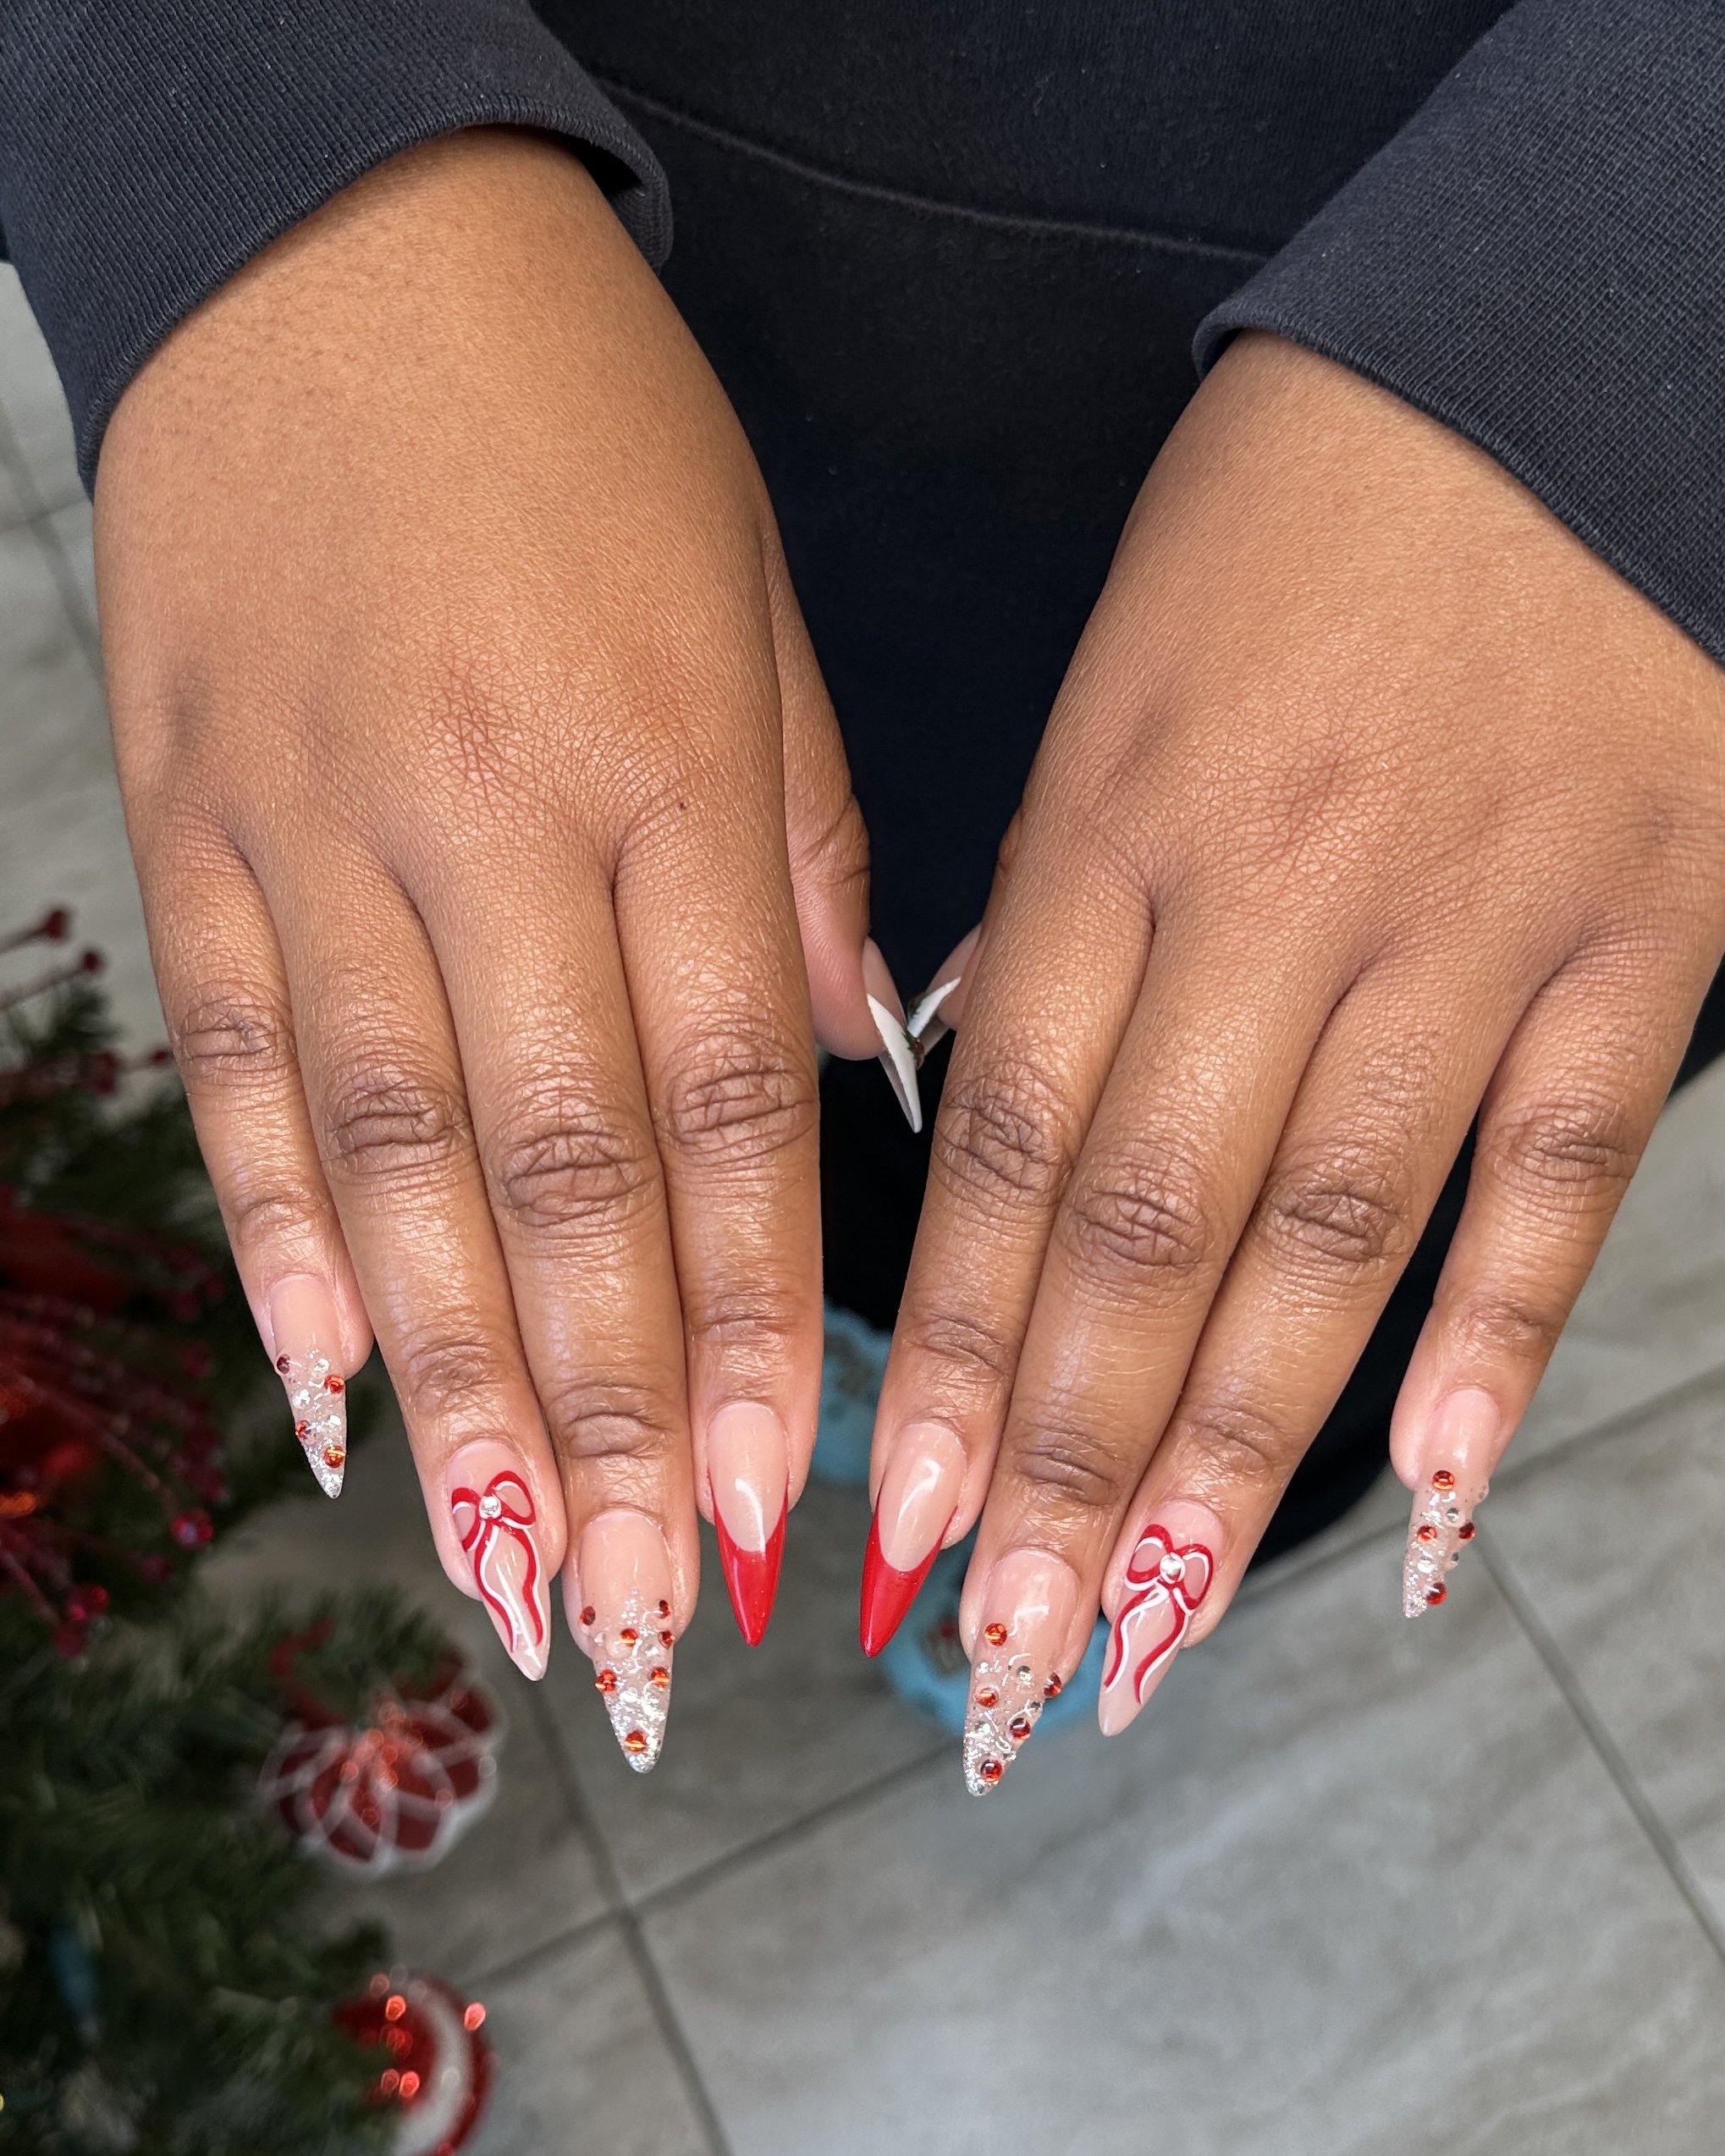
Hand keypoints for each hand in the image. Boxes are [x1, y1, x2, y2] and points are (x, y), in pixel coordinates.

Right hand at [97, 130, 907, 1749]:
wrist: (338, 236)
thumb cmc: (591, 425)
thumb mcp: (753, 601)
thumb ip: (804, 842)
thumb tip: (850, 1061)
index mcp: (663, 763)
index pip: (726, 1105)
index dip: (753, 1320)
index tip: (783, 1500)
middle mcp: (488, 818)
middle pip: (556, 1175)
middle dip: (608, 1420)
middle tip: (642, 1617)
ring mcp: (317, 826)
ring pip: (384, 1159)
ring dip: (447, 1386)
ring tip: (497, 1570)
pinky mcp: (191, 815)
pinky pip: (231, 1061)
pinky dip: (268, 1236)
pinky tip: (321, 1386)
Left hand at [865, 333, 1724, 1785]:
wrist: (1561, 349)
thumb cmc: (1305, 511)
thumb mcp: (1121, 679)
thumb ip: (1056, 903)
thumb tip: (971, 1091)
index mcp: (1118, 817)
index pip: (1002, 1137)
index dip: (939, 1347)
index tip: (884, 1517)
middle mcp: (1281, 892)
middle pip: (1146, 1227)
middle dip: (1055, 1460)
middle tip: (993, 1650)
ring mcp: (1475, 920)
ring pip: (1331, 1238)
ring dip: (1227, 1453)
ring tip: (1143, 1632)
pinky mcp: (1650, 929)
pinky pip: (1561, 1170)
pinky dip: (1493, 1343)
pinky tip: (1422, 1502)